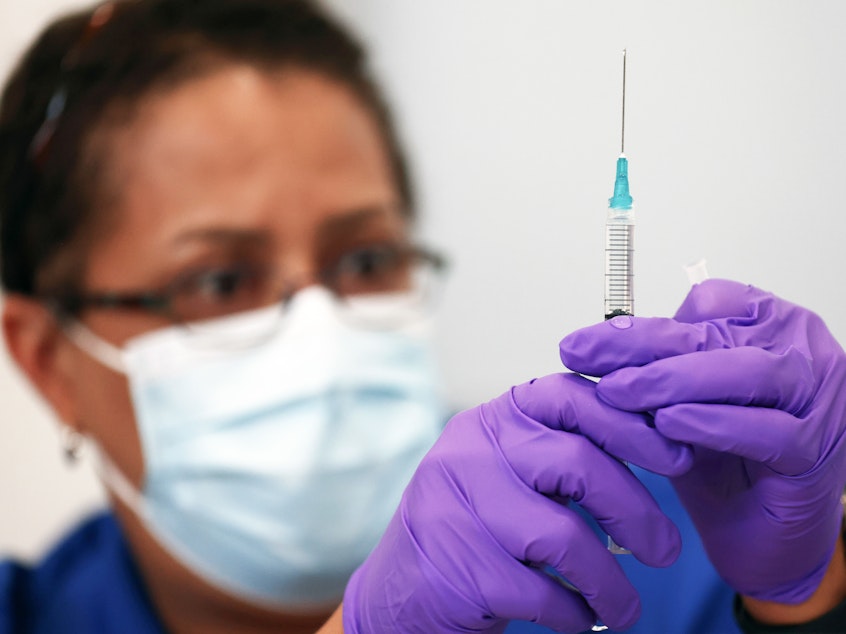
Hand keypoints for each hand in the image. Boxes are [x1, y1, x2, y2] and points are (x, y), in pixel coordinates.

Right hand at [343, 374, 690, 632]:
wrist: (404, 587)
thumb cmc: (479, 524)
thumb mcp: (511, 470)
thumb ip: (563, 451)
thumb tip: (660, 447)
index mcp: (494, 420)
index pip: (568, 397)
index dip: (630, 424)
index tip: (676, 458)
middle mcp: (471, 452)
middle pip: (577, 465)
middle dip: (636, 512)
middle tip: (666, 552)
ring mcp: (459, 508)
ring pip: (564, 536)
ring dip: (612, 582)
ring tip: (628, 608)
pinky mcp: (460, 568)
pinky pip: (542, 592)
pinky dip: (575, 612)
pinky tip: (580, 617)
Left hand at [559, 279, 845, 603]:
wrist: (756, 534)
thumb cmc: (722, 460)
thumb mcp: (680, 402)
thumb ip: (656, 367)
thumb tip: (591, 344)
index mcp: (770, 326)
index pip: (707, 304)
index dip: (643, 322)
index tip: (586, 344)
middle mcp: (801, 353)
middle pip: (716, 334)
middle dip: (640, 346)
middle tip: (584, 360)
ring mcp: (817, 399)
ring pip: (748, 372)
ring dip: (675, 380)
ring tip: (619, 393)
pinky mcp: (816, 449)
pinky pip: (767, 429)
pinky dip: (712, 424)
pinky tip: (668, 424)